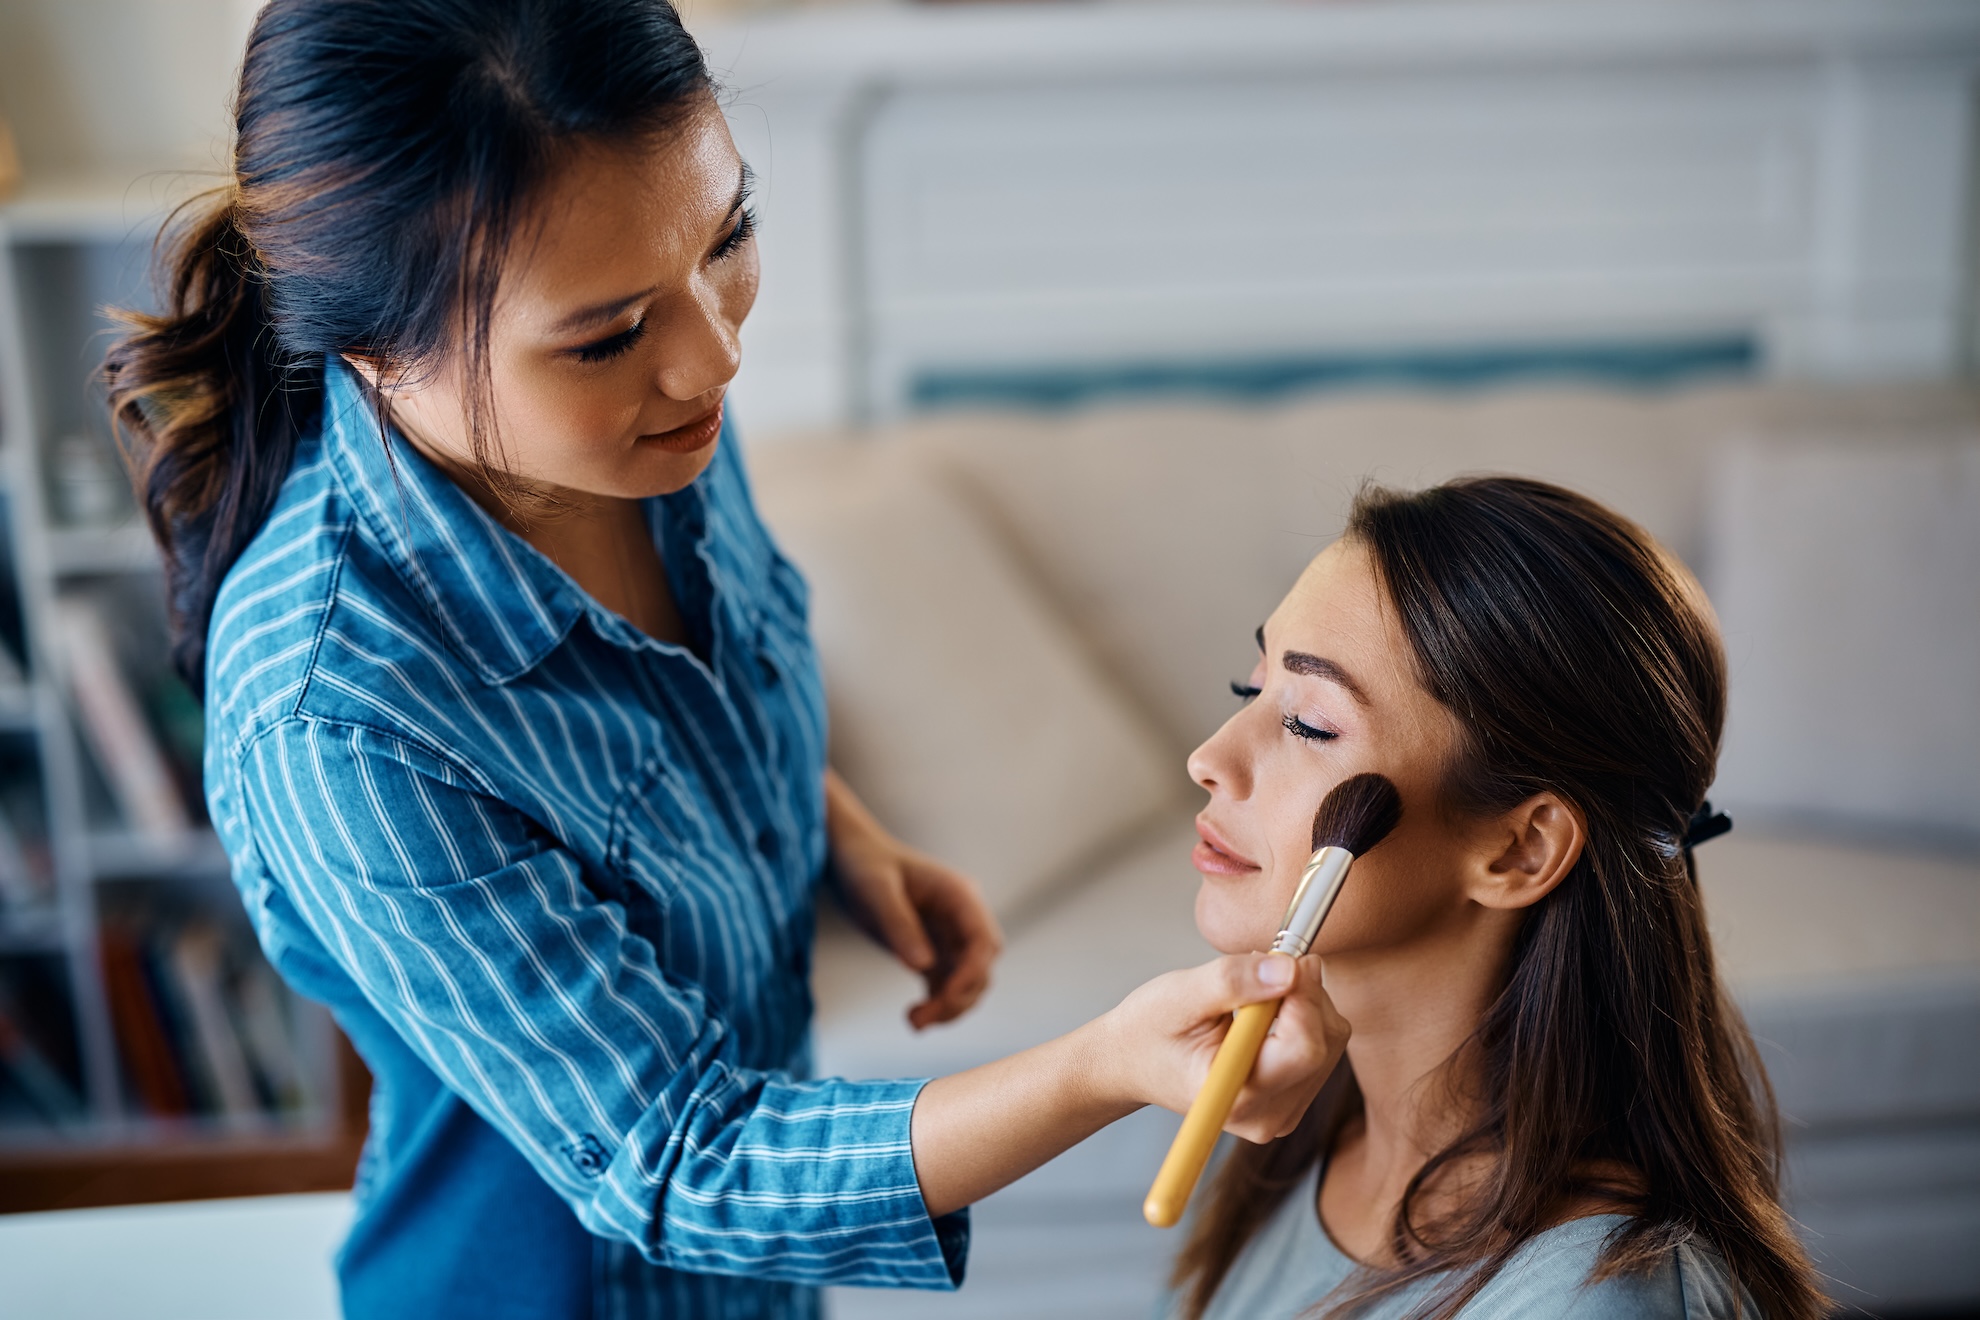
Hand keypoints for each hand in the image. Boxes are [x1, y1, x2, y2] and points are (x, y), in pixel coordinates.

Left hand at [825, 770, 1003, 1029]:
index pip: (984, 942)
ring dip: (949, 1007)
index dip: (972, 974)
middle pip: (982, 967)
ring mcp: (950, 936)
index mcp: (960, 896)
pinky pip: (947, 985)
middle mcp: (963, 917)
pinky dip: (937, 1005)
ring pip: (968, 982)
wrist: (850, 857)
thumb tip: (924, 967)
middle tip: (921, 1019)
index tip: (946, 998)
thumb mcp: (876, 891)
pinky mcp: (933, 950)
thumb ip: (900, 925)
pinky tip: (913, 1016)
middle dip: (959, 997)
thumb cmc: (864, 865)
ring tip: (914, 1022)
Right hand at [1101, 953, 1348, 1141]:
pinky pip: (1321, 1049)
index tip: (1285, 957)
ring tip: (1253, 995)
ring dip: (1302, 1004)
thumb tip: (1289, 970)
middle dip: (1302, 995)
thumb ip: (1233, 981)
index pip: (1304, 1047)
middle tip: (1264, 968)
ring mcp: (1281, 1113)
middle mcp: (1266, 1115)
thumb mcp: (1180, 995)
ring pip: (1328, 1043)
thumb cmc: (1147, 1031)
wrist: (1132, 1062)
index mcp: (1236, 1095)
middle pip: (1323, 1043)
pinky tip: (1263, 1015)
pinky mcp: (1290, 1101)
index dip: (1302, 995)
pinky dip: (1300, 1019)